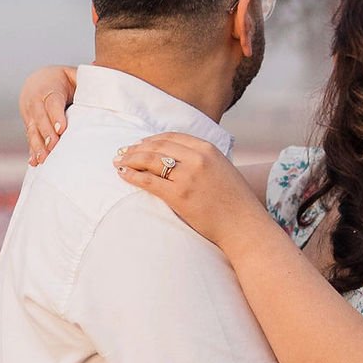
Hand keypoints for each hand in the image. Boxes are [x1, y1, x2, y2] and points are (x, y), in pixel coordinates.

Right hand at [20, 65, 77, 165]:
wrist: (38, 80)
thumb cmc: (63, 79)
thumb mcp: (74, 75)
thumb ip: (87, 77)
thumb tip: (101, 68)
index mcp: (49, 87)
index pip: (52, 102)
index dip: (56, 115)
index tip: (62, 129)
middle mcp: (36, 100)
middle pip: (40, 118)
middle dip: (46, 134)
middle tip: (54, 147)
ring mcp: (30, 113)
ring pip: (32, 130)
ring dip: (37, 145)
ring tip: (44, 159)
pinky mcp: (28, 124)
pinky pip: (29, 138)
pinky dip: (31, 150)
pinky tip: (34, 162)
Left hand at [114, 130, 268, 252]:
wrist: (243, 225)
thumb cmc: (233, 202)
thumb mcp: (221, 169)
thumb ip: (202, 160)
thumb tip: (177, 159)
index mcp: (208, 149)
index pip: (172, 137)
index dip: (152, 140)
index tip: (139, 144)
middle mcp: (197, 158)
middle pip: (158, 146)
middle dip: (137, 148)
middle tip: (123, 153)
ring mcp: (188, 176)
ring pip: (150, 160)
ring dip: (131, 159)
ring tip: (119, 162)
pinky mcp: (179, 195)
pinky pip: (149, 181)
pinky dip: (133, 176)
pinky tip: (124, 175)